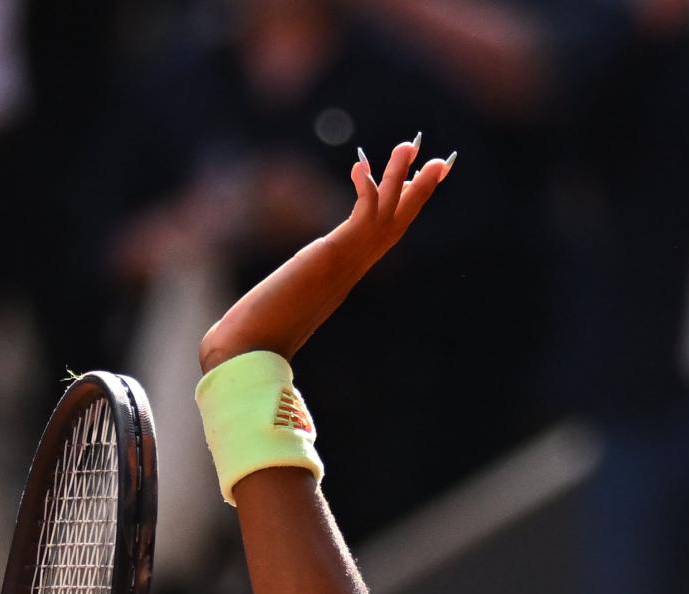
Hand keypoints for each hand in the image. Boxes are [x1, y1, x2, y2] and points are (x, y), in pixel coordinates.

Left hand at [198, 137, 453, 374]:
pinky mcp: (333, 256)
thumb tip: (251, 318)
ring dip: (401, 180)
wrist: (249, 353)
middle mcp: (349, 271)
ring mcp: (344, 265)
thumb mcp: (275, 308)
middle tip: (440, 162)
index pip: (380, 241)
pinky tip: (359, 167)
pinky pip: (363, 216)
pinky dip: (367, 189)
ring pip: (388, 217)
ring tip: (410, 145)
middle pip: (397, 226)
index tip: (413, 190)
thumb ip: (277, 303)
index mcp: (341, 279)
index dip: (400, 213)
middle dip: (418, 194)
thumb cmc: (252, 339)